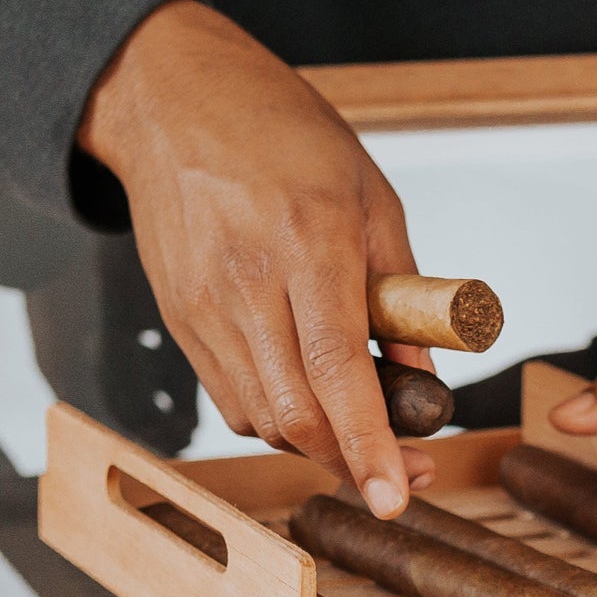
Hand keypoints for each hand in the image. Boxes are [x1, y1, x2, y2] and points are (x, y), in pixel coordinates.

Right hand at [78, 0, 433, 516]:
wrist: (173, 100)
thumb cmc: (284, 134)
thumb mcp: (372, 198)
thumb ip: (402, 291)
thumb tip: (423, 375)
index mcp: (307, 244)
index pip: (338, 371)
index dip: (370, 444)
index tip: (398, 495)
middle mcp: (246, 283)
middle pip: (296, 412)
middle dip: (352, 461)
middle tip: (403, 473)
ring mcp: (203, 307)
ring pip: (262, 416)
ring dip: (317, 444)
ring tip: (363, 437)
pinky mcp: (180, 320)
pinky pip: (232, 397)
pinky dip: (278, 416)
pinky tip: (311, 400)